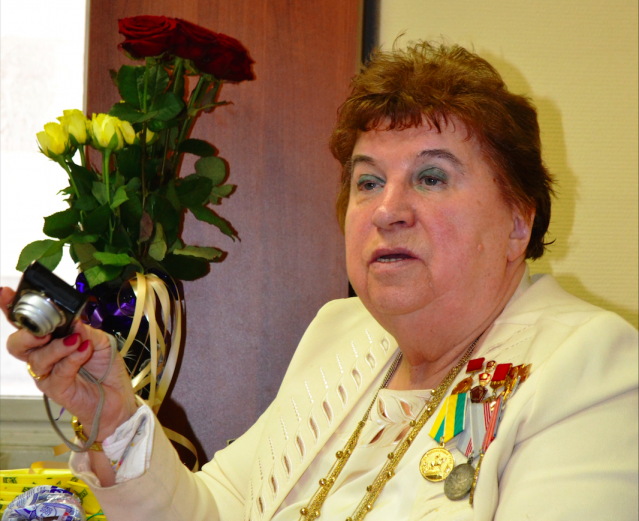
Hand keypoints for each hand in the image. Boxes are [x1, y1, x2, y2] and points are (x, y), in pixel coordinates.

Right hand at [1, 287, 137, 441]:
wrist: (116, 398)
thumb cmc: (106, 368)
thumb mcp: (101, 340)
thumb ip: (85, 329)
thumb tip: (72, 320)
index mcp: (50, 339)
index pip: (26, 324)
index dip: (10, 308)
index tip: (5, 293)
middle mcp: (43, 356)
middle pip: (17, 344)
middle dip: (27, 333)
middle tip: (46, 330)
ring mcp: (47, 374)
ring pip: (38, 358)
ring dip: (58, 346)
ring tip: (77, 341)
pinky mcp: (55, 389)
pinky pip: (57, 372)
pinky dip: (72, 358)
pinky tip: (84, 351)